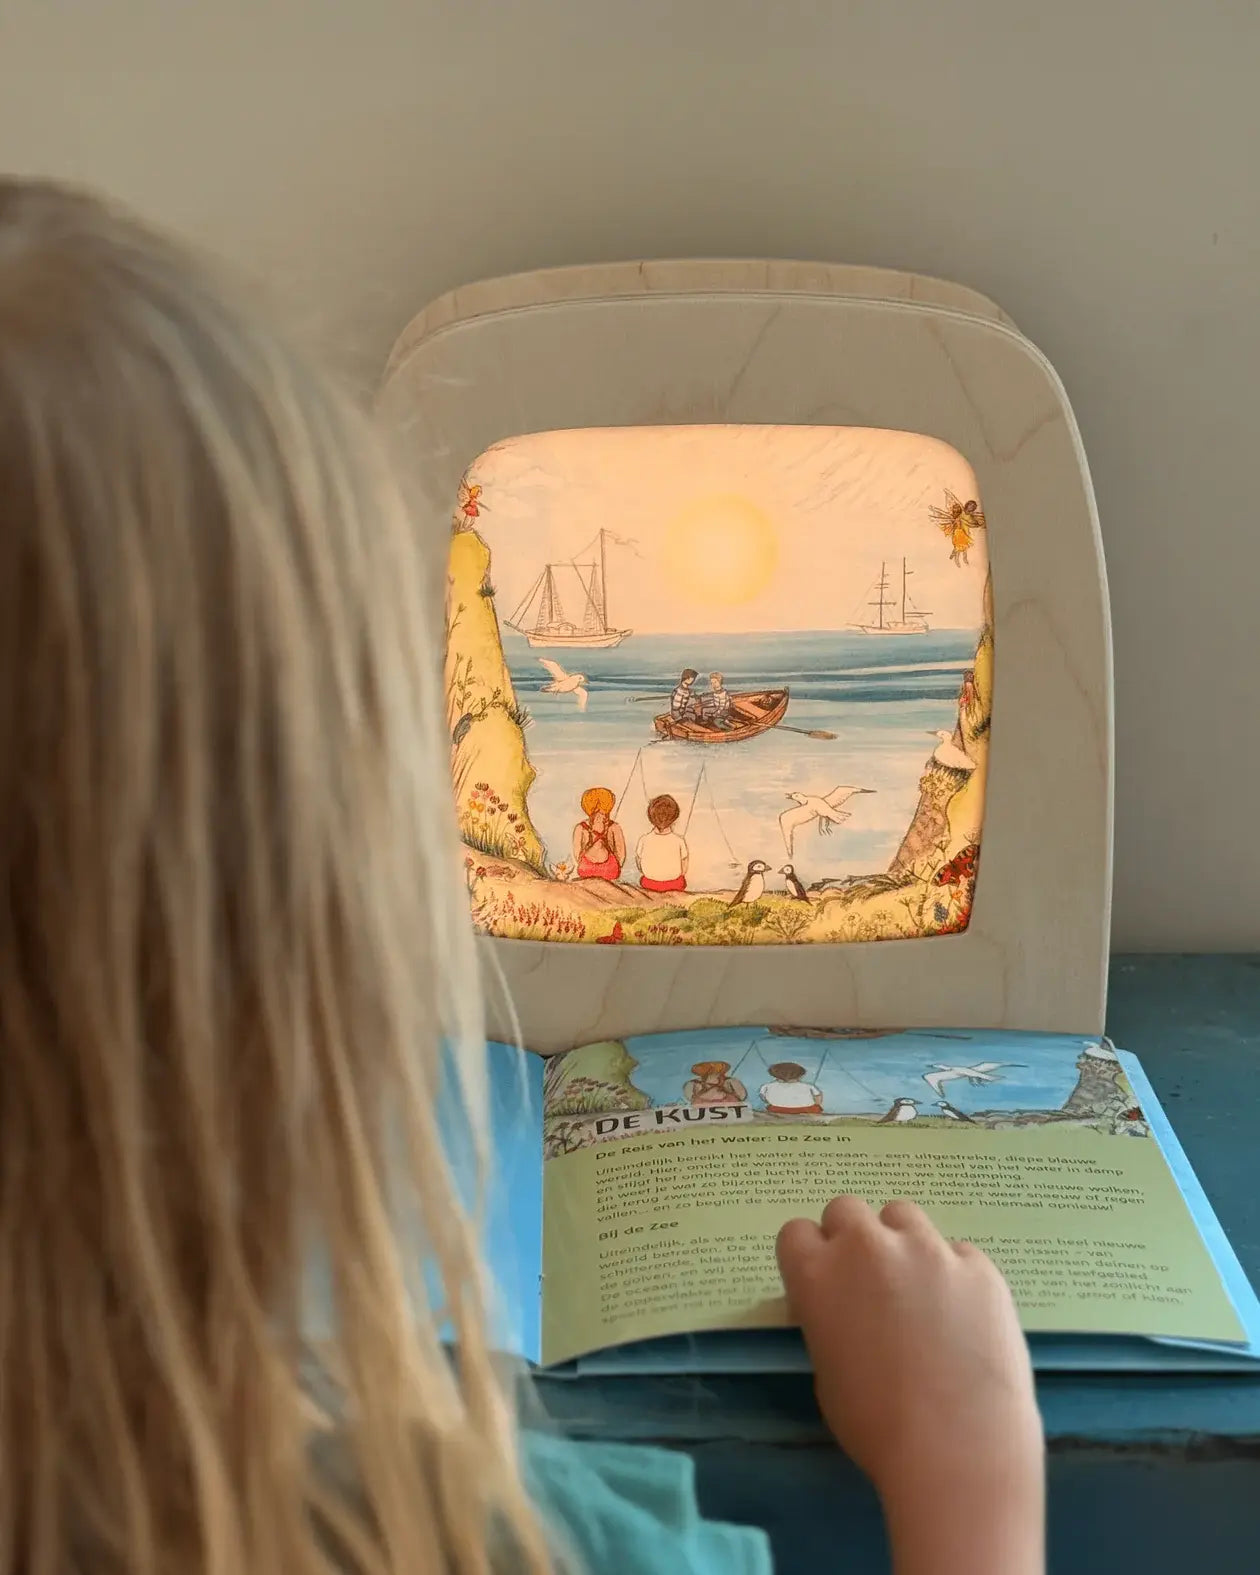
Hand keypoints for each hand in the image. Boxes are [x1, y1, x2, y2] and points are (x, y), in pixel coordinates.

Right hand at [777, 1197, 1043, 1574]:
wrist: (958, 1451)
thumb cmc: (877, 1428)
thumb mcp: (827, 1372)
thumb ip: (829, 1322)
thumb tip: (847, 1311)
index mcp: (818, 1275)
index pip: (796, 1232)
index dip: (810, 1257)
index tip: (824, 1282)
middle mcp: (868, 1247)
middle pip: (846, 1210)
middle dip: (851, 1239)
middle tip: (869, 1283)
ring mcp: (928, 1249)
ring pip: (903, 1216)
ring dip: (902, 1243)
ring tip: (920, 1290)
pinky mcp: (978, 1265)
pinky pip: (957, 1253)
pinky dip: (954, 1276)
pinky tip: (965, 1318)